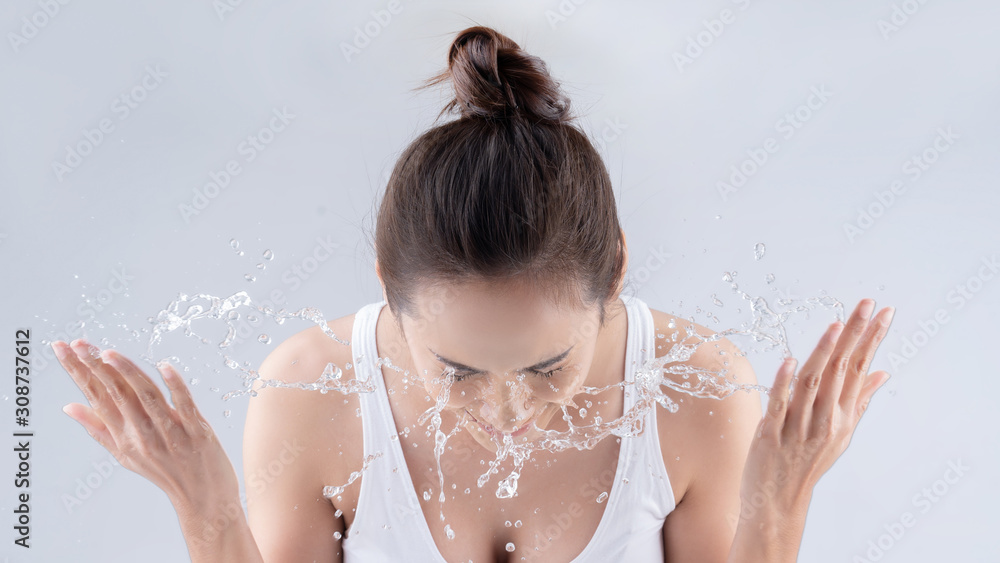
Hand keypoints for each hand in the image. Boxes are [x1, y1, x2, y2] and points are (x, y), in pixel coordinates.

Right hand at [53, 338, 239, 518]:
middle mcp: (142, 436)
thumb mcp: (126, 455)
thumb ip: (99, 429)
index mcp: (122, 439)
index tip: (62, 348)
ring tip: (109, 353)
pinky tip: (164, 366)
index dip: (78, 372)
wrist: (204, 499)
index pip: (96, 398)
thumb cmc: (165, 472)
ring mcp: (170, 433)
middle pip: (116, 395)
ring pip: (146, 397)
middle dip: (95, 367)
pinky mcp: (197, 431)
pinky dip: (175, 385)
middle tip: (77, 343)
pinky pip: (184, 405)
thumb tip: (69, 406)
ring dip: (128, 373)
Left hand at [739, 298, 893, 517]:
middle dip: (854, 335)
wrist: (779, 501)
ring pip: (813, 385)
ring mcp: (799, 428)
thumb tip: (882, 371)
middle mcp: (827, 421)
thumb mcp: (841, 433)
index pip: (861, 370)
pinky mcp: (771, 435)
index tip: (884, 312)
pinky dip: (784, 383)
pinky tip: (791, 361)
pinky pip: (780, 406)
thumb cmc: (808, 462)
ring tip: (835, 326)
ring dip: (823, 354)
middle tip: (866, 304)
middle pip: (842, 371)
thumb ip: (860, 400)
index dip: (871, 339)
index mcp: (844, 417)